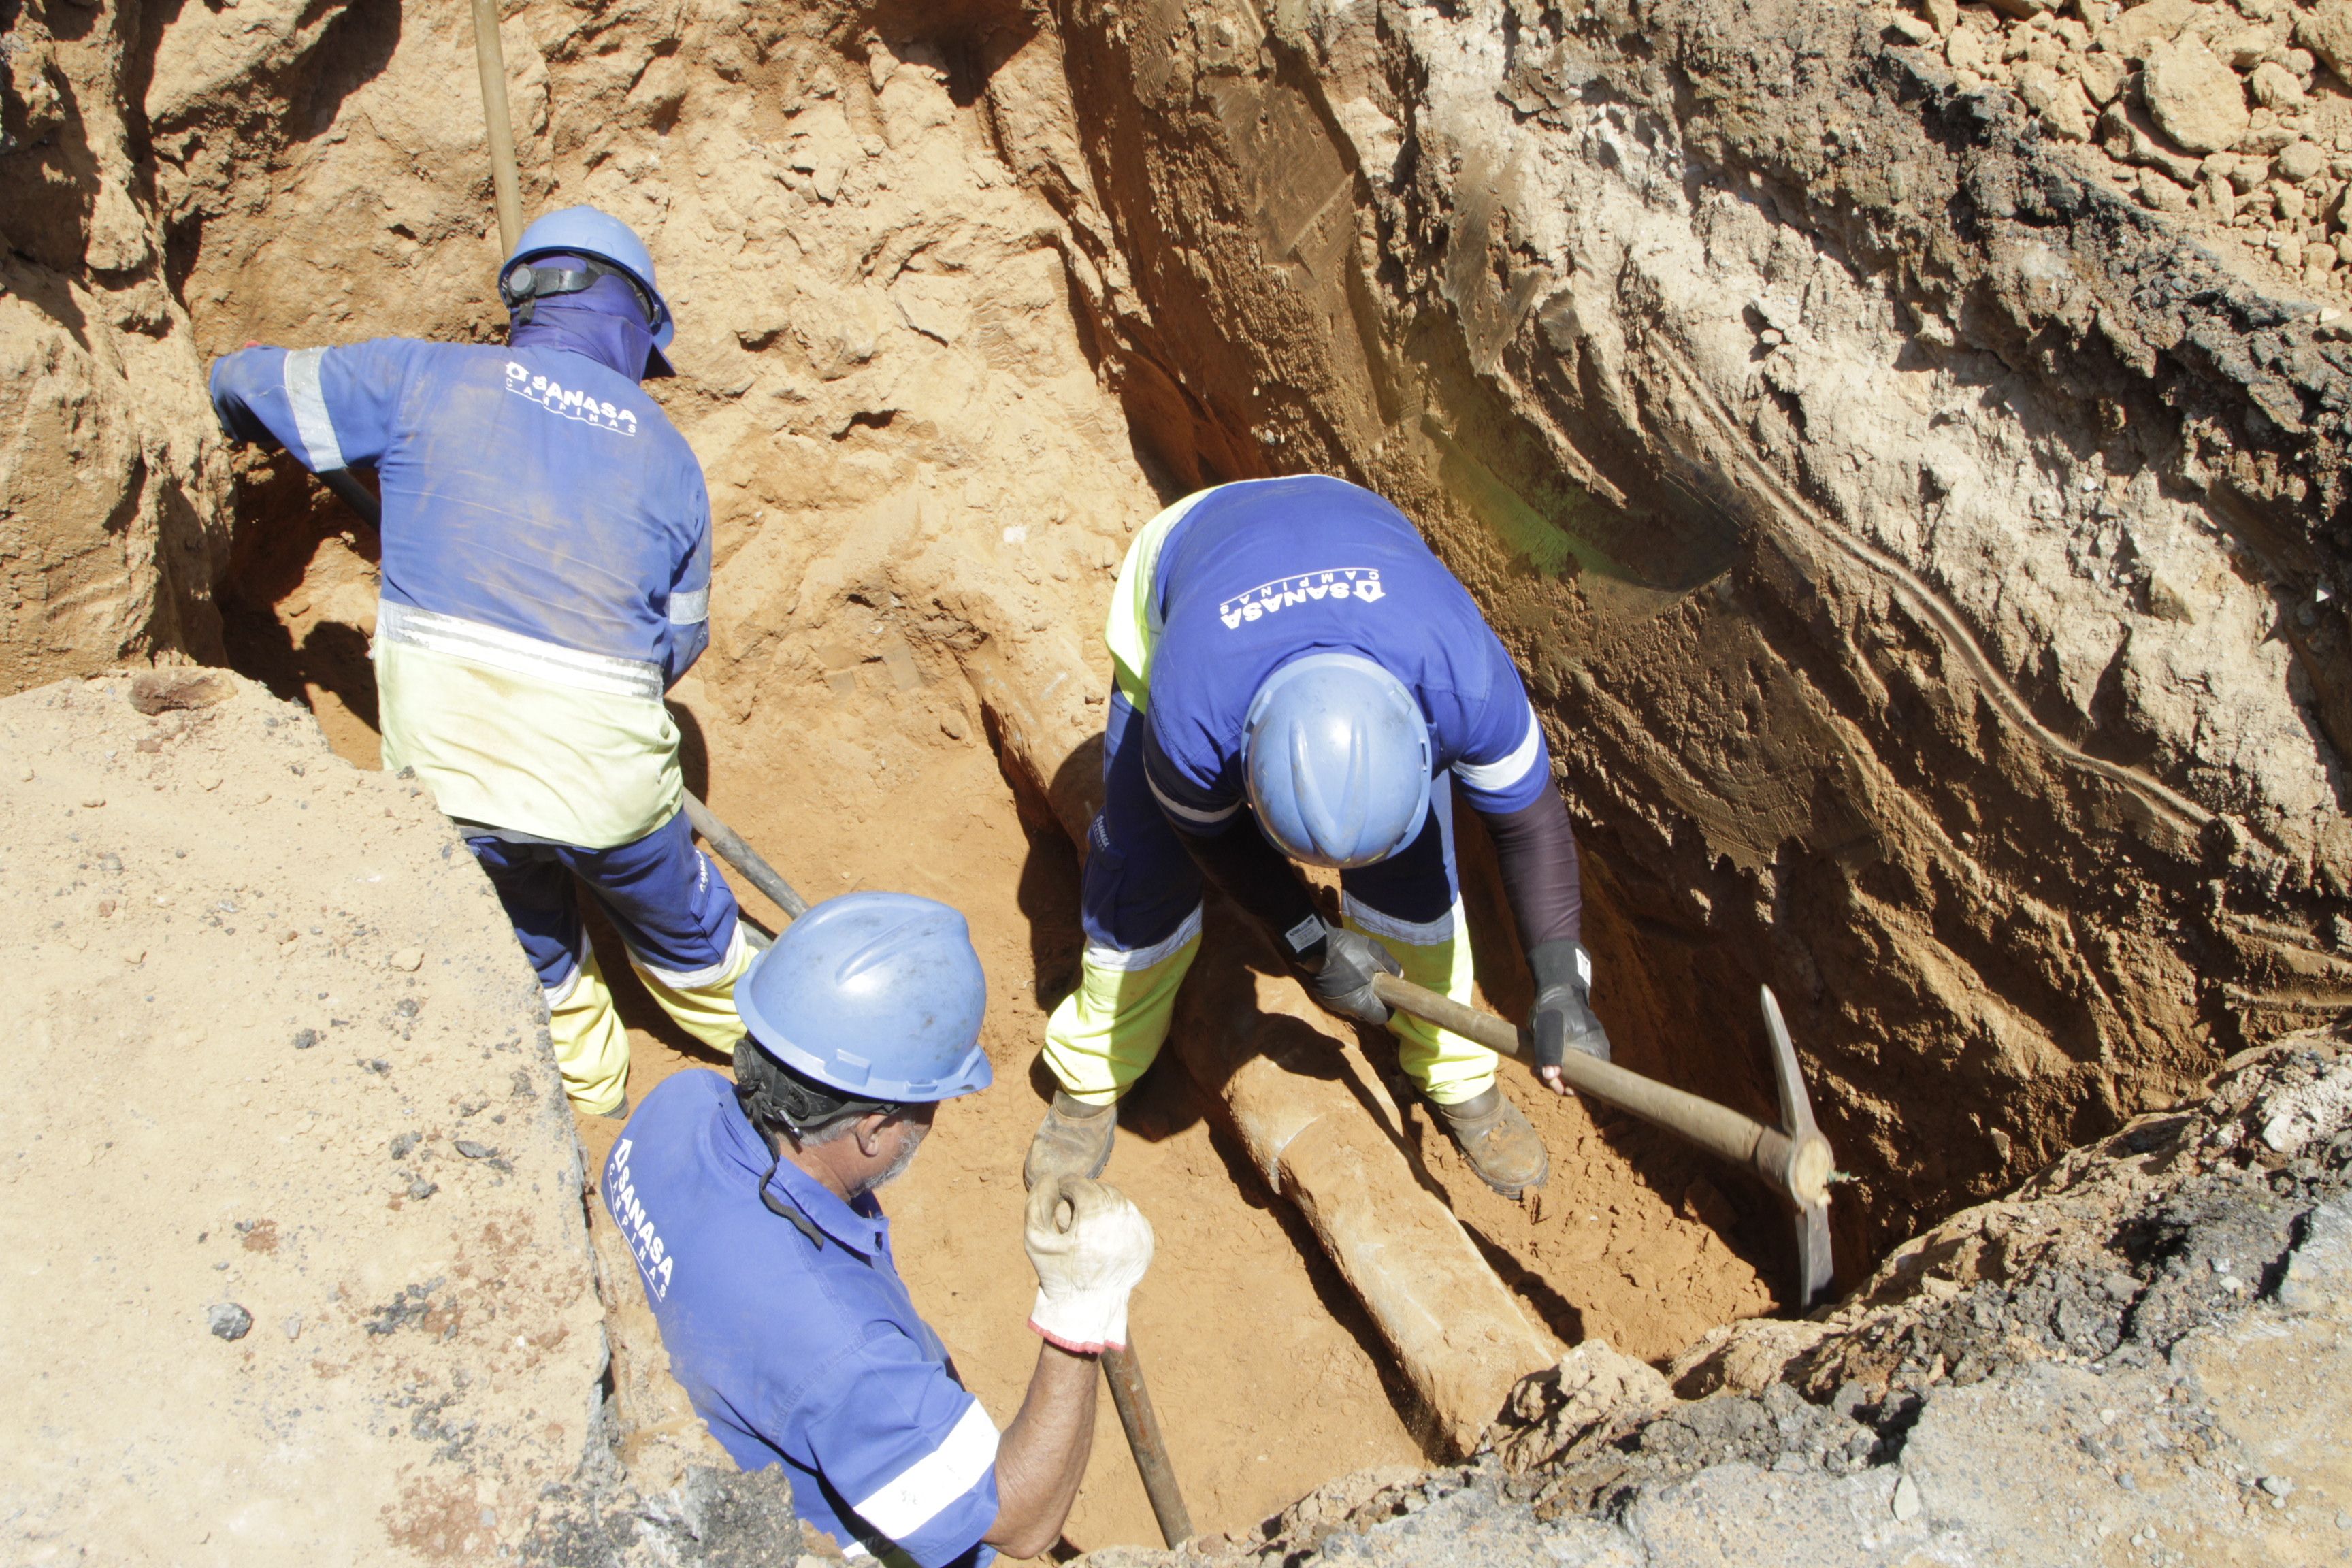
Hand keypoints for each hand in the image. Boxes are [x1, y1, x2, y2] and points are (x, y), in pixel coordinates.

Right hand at [1024, 1175, 1153, 1352]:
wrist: (1087, 1307)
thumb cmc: (1059, 1274)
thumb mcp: (1036, 1242)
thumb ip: (1036, 1205)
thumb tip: (1049, 1179)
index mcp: (1096, 1219)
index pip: (1082, 1185)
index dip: (1068, 1185)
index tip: (1060, 1190)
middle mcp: (1122, 1222)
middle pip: (1103, 1190)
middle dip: (1086, 1191)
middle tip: (1073, 1200)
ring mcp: (1138, 1233)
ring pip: (1120, 1201)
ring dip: (1102, 1201)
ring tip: (1087, 1212)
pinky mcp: (1147, 1243)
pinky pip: (1132, 1216)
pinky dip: (1118, 1216)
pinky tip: (1103, 1227)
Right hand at [1302, 924, 1401, 1024]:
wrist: (1314, 943)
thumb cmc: (1347, 952)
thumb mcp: (1375, 953)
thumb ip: (1390, 966)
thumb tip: (1400, 975)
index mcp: (1360, 1003)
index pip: (1380, 1017)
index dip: (1388, 1008)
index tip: (1389, 995)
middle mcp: (1345, 1008)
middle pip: (1364, 1011)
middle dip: (1372, 1000)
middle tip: (1375, 984)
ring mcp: (1331, 1002)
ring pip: (1351, 1004)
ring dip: (1358, 995)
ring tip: (1360, 977)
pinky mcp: (1322, 994)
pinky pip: (1340, 997)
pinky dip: (1346, 990)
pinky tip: (1346, 975)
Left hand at [1528, 939, 1608, 1092]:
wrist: (1557, 989)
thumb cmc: (1554, 1007)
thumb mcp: (1549, 1029)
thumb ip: (1550, 1052)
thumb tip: (1551, 1077)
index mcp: (1595, 1051)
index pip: (1589, 1083)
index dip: (1572, 1088)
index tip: (1556, 1086)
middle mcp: (1594, 1053)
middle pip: (1577, 1080)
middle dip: (1556, 1081)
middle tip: (1537, 1073)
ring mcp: (1584, 1050)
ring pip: (1569, 1073)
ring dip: (1552, 1074)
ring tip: (1535, 1068)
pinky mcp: (1574, 1048)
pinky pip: (1566, 1064)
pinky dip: (1553, 1066)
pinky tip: (1539, 1064)